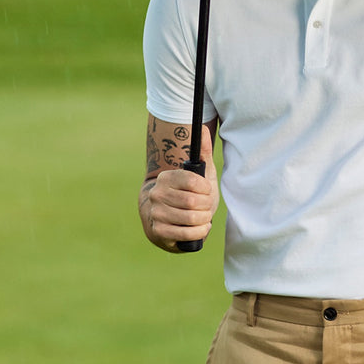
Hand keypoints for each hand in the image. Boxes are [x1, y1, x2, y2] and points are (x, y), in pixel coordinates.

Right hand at [141, 127, 217, 249]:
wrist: (169, 218)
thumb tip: (204, 129)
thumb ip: (202, 151)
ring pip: (191, 218)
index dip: (206, 189)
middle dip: (206, 206)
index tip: (206, 191)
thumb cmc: (188, 194)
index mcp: (166, 177)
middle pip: (193, 201)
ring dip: (203, 219)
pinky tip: (199, 228)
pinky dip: (198, 232)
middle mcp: (157, 194)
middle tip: (205, 206)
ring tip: (203, 217)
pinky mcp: (158, 232)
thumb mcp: (199, 174)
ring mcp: (156, 213)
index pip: (193, 181)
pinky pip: (186, 234)